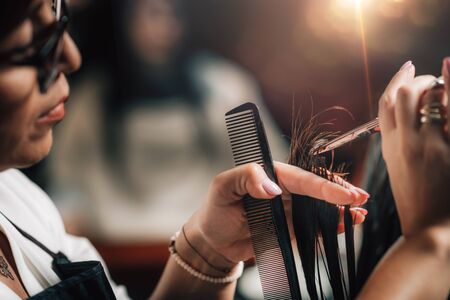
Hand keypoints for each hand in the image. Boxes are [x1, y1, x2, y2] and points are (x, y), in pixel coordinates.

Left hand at [184, 161, 368, 267]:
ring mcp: (288, 209)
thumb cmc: (215, 209)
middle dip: (339, 193)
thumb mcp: (223, 187)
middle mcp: (283, 190)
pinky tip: (345, 226)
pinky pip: (313, 226)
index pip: (301, 177)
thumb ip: (246, 177)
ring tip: (360, 214)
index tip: (342, 194)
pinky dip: (330, 226)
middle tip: (360, 199)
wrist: (213, 240)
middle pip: (316, 189)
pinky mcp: (290, 228)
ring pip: (319, 207)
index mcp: (270, 174)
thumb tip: (273, 188)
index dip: (323, 185)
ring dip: (340, 210)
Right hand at [378, 59, 449, 237]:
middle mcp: (404, 141)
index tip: (407, 68)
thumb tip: (411, 121)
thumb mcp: (399, 169)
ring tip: (445, 88)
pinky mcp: (449, 148)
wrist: (430, 228)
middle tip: (432, 82)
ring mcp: (427, 143)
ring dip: (438, 84)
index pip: (385, 105)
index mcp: (389, 146)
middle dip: (419, 80)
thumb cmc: (416, 201)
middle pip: (404, 94)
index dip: (396, 81)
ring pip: (427, 96)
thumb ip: (400, 143)